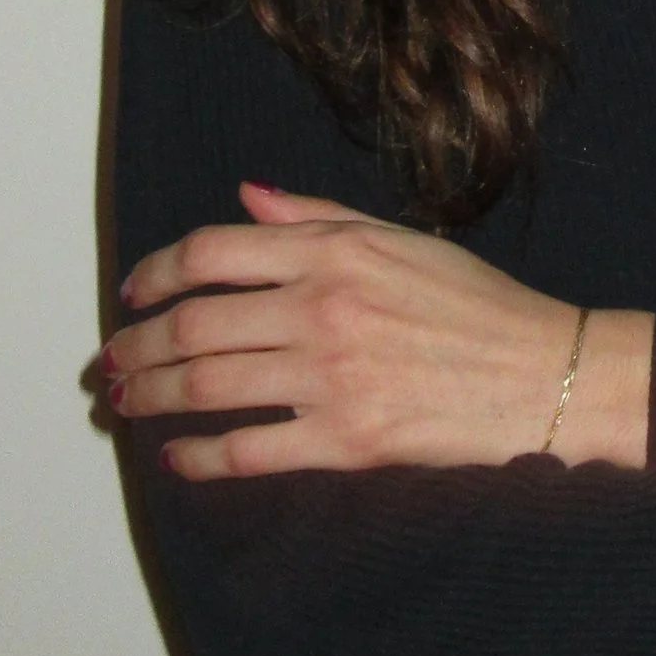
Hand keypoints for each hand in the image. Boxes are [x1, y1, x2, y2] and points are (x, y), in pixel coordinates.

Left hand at [104, 183, 653, 480]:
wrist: (544, 374)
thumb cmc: (478, 304)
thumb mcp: (400, 238)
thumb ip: (315, 218)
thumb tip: (246, 199)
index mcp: (333, 251)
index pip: (211, 253)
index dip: (155, 273)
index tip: (134, 294)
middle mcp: (322, 308)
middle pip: (193, 325)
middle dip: (136, 346)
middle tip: (112, 363)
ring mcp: (330, 377)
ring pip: (206, 386)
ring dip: (151, 395)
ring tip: (126, 402)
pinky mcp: (345, 440)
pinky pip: (248, 450)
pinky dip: (200, 456)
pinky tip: (179, 456)